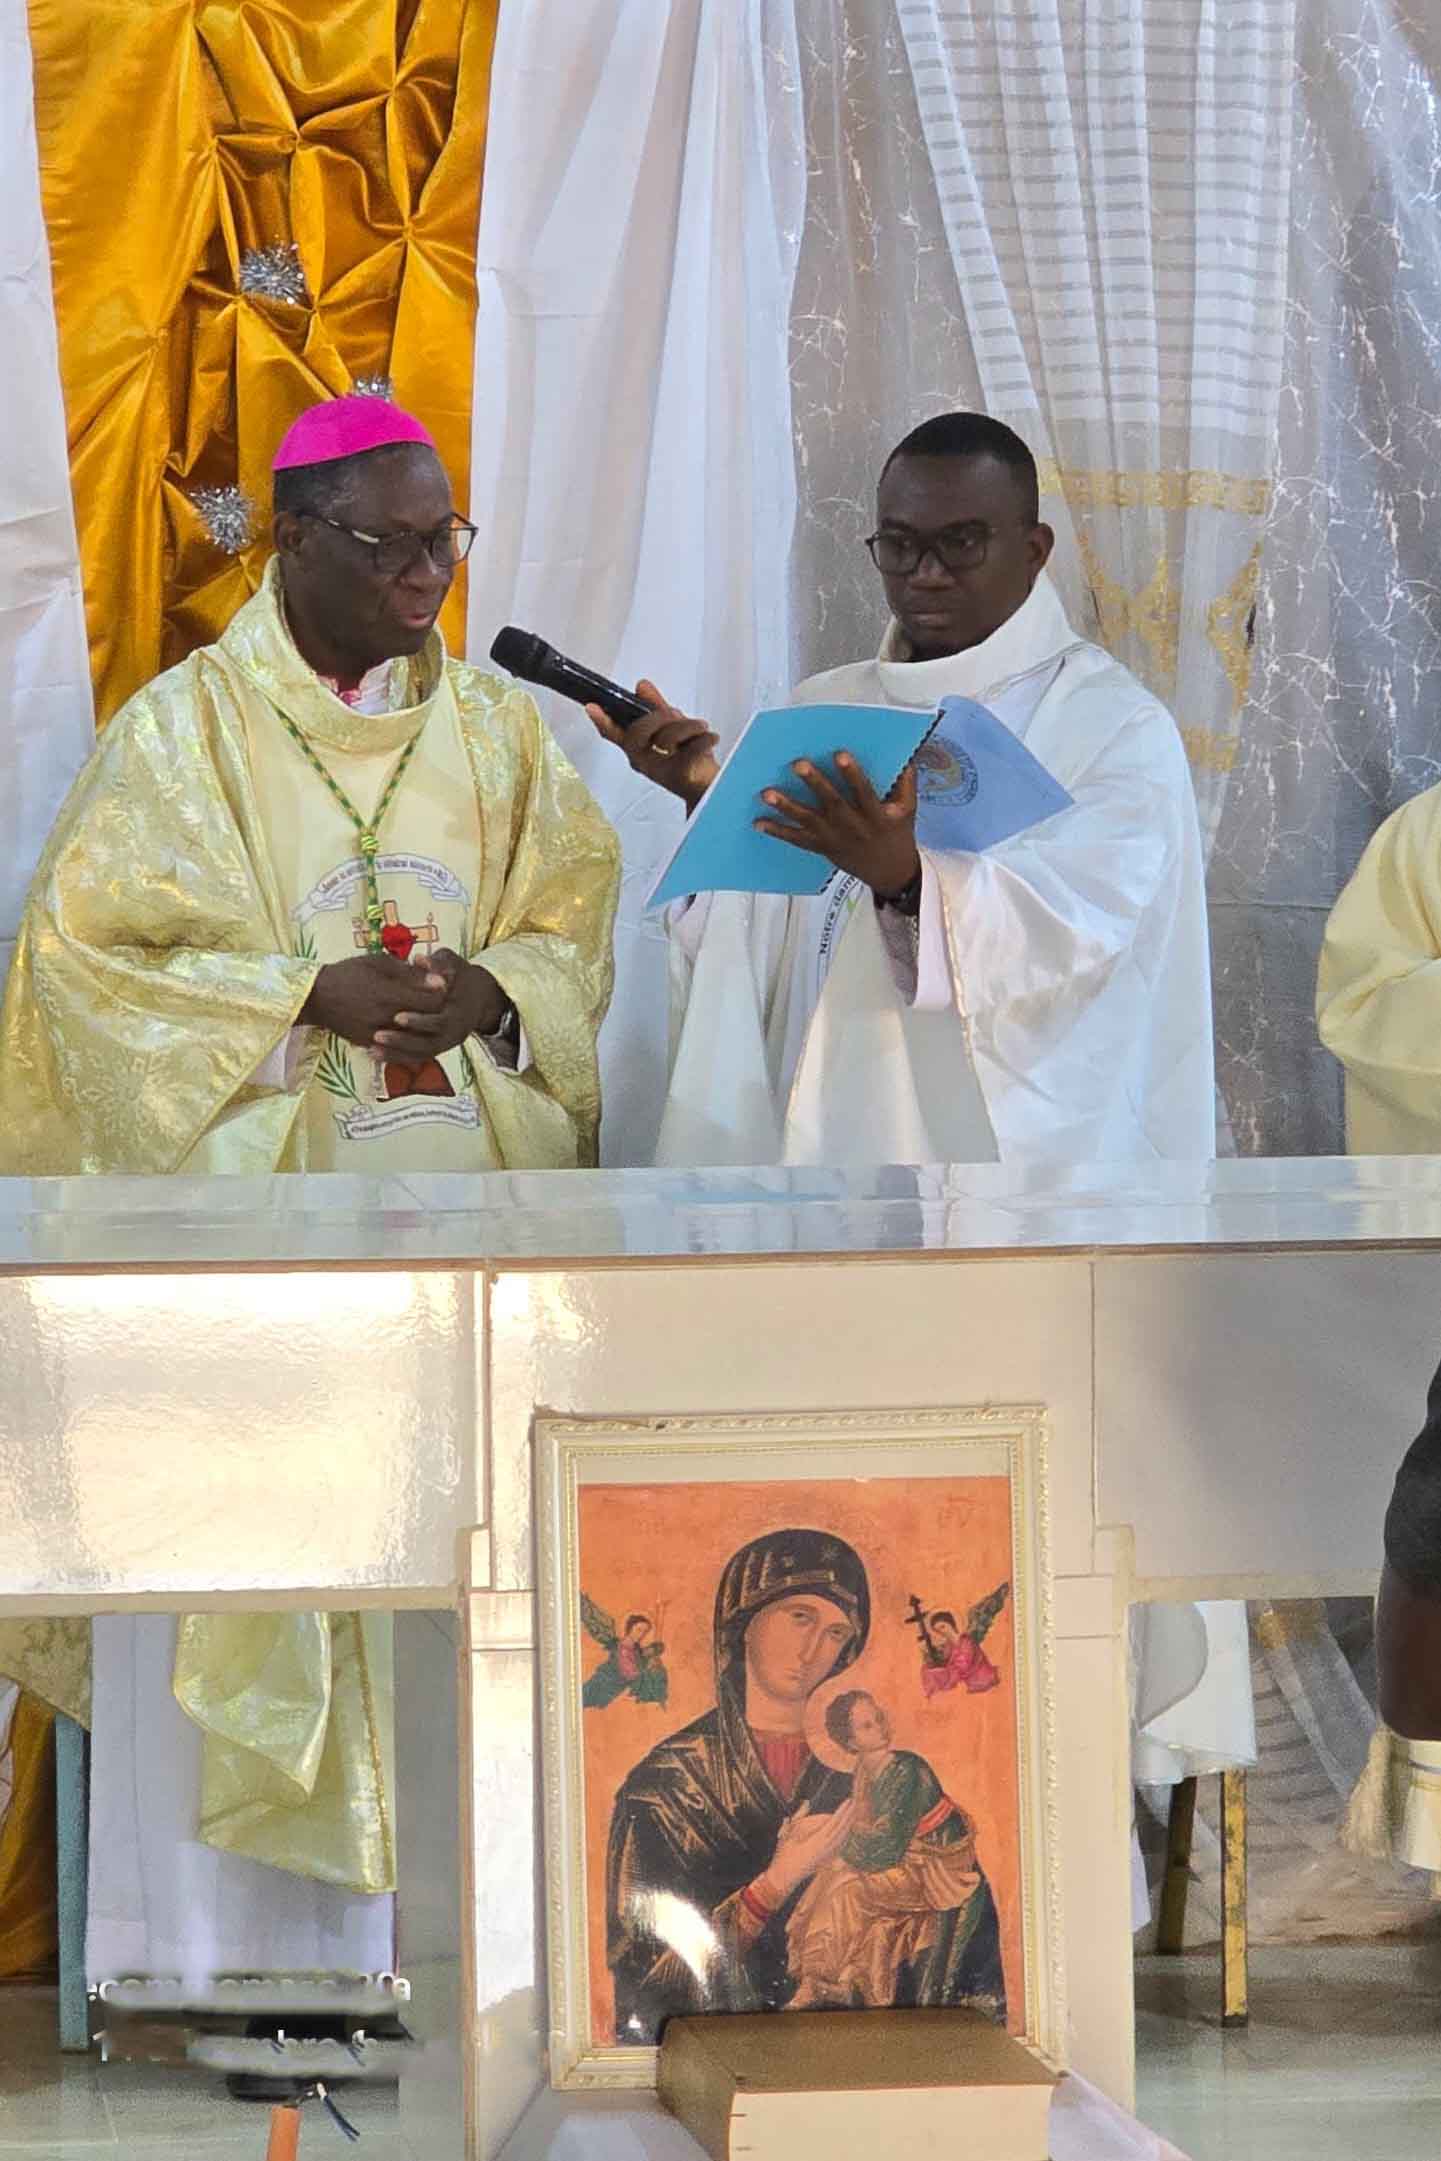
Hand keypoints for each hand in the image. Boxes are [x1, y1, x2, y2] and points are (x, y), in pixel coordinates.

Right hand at [300, 953, 447, 1049]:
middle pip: (426, 1020)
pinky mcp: (369, 1044)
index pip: (431, 1001)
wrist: (316, 997)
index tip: (440, 985)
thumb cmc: (349, 973)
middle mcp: (385, 1018)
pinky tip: (405, 1026)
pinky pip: (396, 1045)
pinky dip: (404, 1037)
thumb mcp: (379, 963)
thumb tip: (439, 980)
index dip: (441, 994)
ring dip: (421, 1026)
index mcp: (389, 994)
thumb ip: (409, 972)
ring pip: (413, 1036)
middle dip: (434, 1010)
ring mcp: (377, 1034)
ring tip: (421, 1012)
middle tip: (433, 999)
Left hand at [373, 947, 508, 1063]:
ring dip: (396, 1053)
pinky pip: (415, 1058)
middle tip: (377, 1035)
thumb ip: (436, 962)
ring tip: (371, 1049)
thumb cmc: (456, 973)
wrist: (476, 995)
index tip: (395, 1016)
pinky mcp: (436, 1048)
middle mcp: (455, 1031)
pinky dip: (395, 1057)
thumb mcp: (450, 962)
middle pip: (428, 1042)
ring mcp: (446, 1042)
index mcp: (459, 1011)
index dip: (418, 1020)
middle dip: (402, 1040)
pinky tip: (373, 1053)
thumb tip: (420, 959)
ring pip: (420, 1053)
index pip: (439, 1020)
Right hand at [584, 679, 719, 811]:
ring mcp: (660, 769)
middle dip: (660, 716)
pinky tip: (712, 737)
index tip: (591, 706)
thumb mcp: (669, 728)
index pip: (614, 733)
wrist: (706, 786)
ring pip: (666, 738)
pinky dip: (704, 739)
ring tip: (700, 727)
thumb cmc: (687, 757)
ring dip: (688, 726)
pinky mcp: (680, 775)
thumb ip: (654, 706)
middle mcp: (643, 760)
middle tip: (677, 714)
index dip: (602, 720)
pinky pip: (690, 751)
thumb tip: (641, 686)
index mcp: (637, 748)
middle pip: (638, 732)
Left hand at [755, 756, 920, 897]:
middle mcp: (853, 828)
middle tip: (798, 764)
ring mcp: (834, 839)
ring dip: (786, 807)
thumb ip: (904, 782)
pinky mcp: (822, 847)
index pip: (864, 793)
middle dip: (815, 783)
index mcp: (876, 816)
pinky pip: (797, 840)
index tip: (840, 755)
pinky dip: (777, 831)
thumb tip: (904, 755)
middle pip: (832, 804)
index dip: (853, 775)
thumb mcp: (908, 809)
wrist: (889, 873)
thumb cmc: (897, 834)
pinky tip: (759, 822)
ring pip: (808, 821)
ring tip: (767, 793)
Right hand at [758, 1799, 855, 1900]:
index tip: (848, 1801)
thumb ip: (799, 1817)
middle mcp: (826, 1849)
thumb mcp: (787, 1835)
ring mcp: (827, 1856)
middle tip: (854, 1803)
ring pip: (842, 1838)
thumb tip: (807, 1802)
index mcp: (817, 1842)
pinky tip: (846, 1833)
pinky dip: (844, 1838)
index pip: (834, 1823)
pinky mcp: (826, 1861)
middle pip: (841, 1830)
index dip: (842, 1812)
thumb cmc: (784, 1856)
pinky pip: (839, 1847)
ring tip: (853, 1815)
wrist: (784, 1878)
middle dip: (848, 1816)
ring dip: (848, 1826)